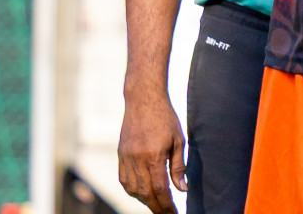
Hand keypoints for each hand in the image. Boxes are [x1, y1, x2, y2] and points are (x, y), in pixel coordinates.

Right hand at [117, 90, 186, 213]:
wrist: (143, 100)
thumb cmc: (165, 118)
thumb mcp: (179, 139)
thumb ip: (179, 166)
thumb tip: (182, 188)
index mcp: (154, 156)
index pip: (160, 189)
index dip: (167, 204)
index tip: (174, 212)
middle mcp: (137, 160)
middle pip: (145, 193)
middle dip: (156, 206)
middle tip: (166, 213)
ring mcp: (126, 158)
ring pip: (133, 189)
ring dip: (144, 200)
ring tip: (156, 204)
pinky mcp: (120, 156)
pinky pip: (124, 180)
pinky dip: (133, 190)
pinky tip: (142, 193)